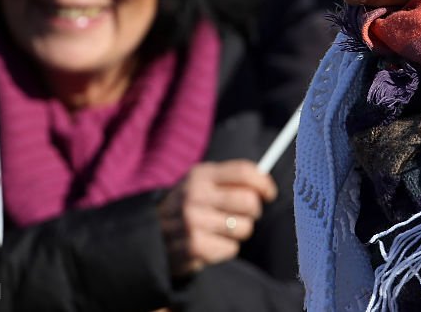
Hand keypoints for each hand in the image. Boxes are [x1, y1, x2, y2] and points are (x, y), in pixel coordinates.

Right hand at [157, 160, 277, 276]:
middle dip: (253, 211)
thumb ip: (230, 180)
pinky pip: (232, 248)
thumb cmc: (188, 207)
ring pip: (245, 227)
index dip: (264, 183)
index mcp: (200, 175)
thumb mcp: (201, 184)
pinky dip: (226, 249)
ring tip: (220, 230)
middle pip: (249, 201)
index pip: (244, 171)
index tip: (269, 194)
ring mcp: (193, 221)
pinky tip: (210, 244)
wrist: (151, 237)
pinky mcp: (194, 246)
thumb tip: (265, 184)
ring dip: (239, 232)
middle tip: (243, 215)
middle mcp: (195, 195)